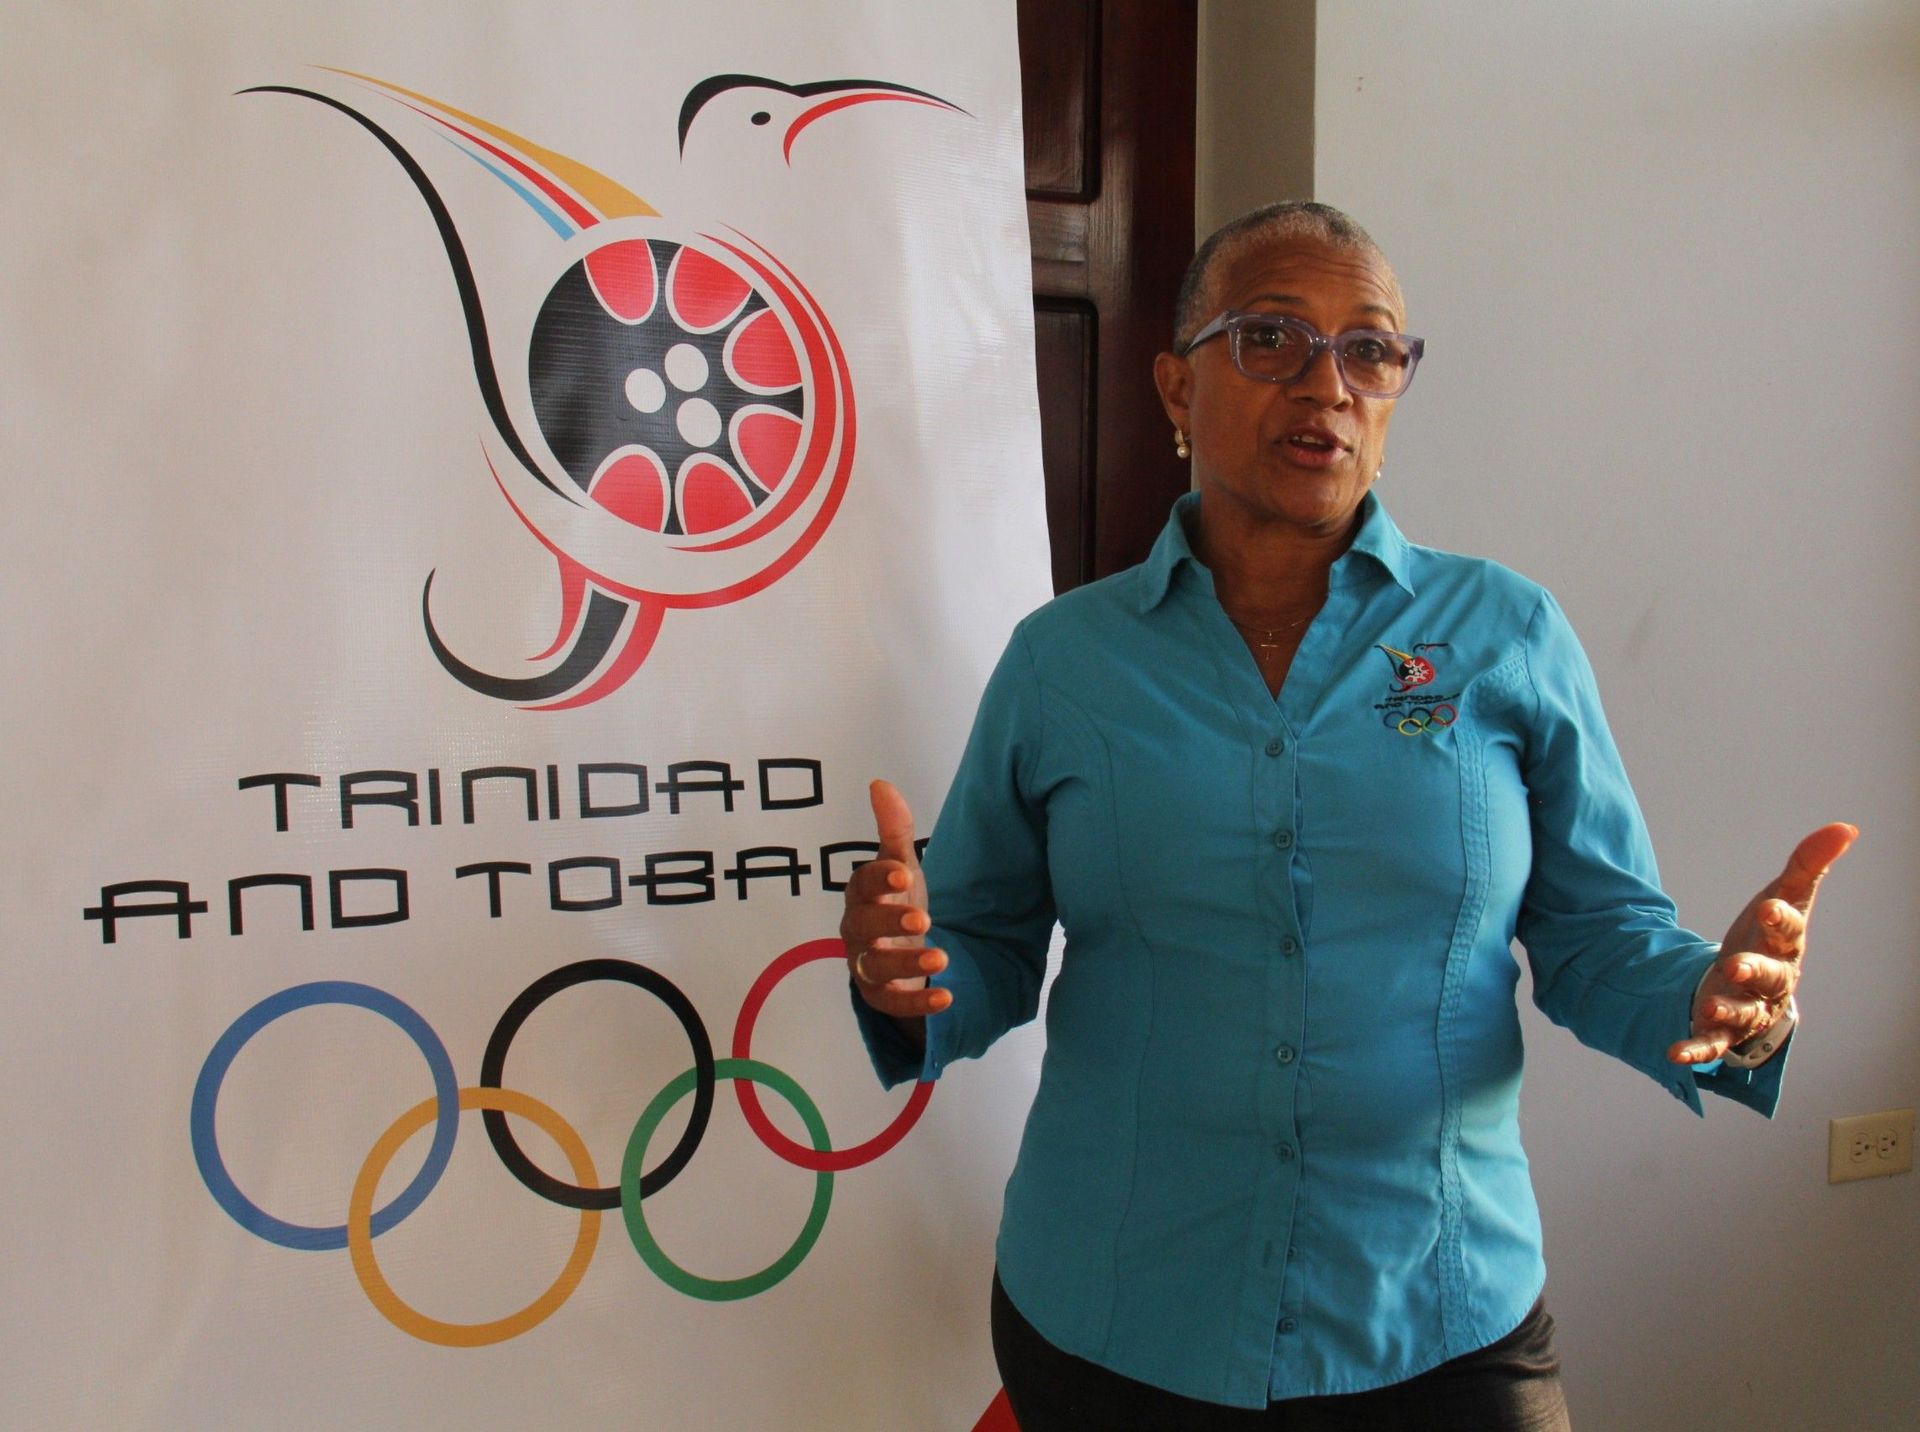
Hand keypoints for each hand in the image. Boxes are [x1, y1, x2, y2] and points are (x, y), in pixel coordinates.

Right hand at [840, 779, 951, 1023]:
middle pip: (863, 926)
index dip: (879, 878)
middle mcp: (858, 931)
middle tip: (922, 919)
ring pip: (876, 967)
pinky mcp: (881, 997)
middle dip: (890, 922)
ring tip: (941, 958)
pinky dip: (919, 1004)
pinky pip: (893, 1004)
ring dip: (907, 964)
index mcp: (862, 896)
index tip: (904, 873)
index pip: (861, 884)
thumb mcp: (903, 866)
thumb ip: (893, 829)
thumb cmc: (898, 903)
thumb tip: (879, 783)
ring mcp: (866, 966)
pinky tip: (947, 998)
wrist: (903, 951)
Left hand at [1669, 822, 1857, 1063]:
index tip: (1770, 907)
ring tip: (1711, 1005)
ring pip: (1742, 1012)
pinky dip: (1694, 1050)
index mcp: (1786, 947)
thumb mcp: (1785, 897)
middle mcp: (1770, 981)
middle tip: (1735, 962)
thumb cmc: (1769, 937)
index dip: (1781, 920)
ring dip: (1727, 1010)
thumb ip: (1809, 865)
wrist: (1750, 983)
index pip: (1789, 932)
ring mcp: (1746, 1007)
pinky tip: (1674, 1052)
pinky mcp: (1720, 1029)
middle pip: (1768, 976)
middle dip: (1754, 969)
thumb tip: (1846, 827)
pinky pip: (1709, 1043)